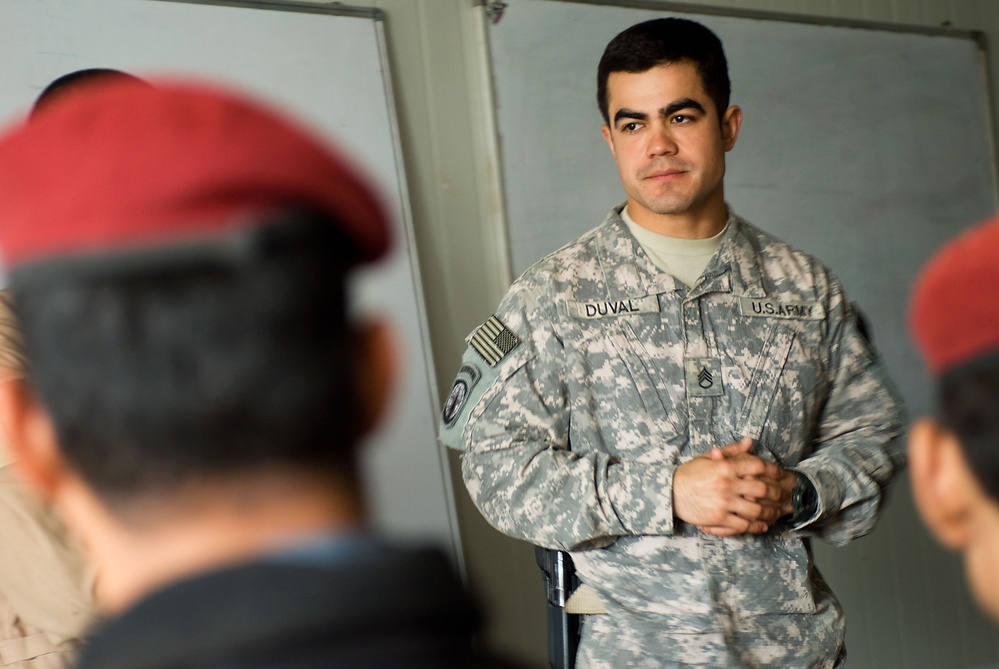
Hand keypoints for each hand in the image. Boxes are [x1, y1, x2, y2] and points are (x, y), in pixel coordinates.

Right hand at [673, 437, 788, 535]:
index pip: (757, 466)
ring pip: (756, 510)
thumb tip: (750, 441)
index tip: (779, 473)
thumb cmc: (690, 474)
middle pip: (761, 489)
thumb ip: (731, 450)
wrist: (670, 492)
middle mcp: (726, 484)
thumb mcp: (707, 457)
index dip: (772, 469)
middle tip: (780, 495)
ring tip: (774, 512)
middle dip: (775, 492)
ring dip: (768, 512)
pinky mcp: (719, 518)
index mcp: (724, 467)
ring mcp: (723, 503)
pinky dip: (755, 526)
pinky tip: (761, 525)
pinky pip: (743, 525)